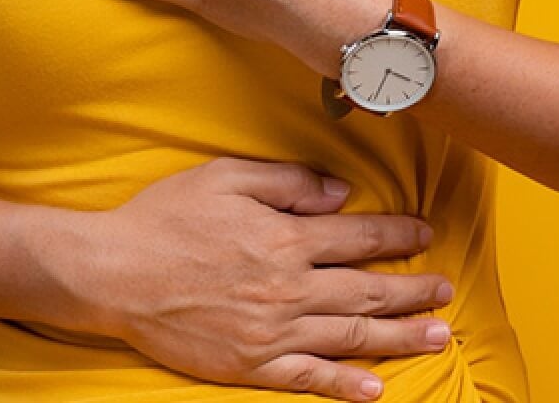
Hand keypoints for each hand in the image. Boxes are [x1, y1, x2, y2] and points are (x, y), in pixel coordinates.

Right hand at [79, 158, 453, 401]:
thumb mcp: (225, 177)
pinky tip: (376, 391)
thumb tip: (341, 194)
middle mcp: (288, 289)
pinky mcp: (250, 366)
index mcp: (284, 239)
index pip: (358, 238)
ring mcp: (271, 333)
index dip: (398, 236)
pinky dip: (345, 387)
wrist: (113, 274)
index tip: (425, 235)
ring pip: (350, 337)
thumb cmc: (165, 218)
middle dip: (412, 291)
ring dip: (399, 337)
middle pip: (366, 292)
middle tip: (445, 290)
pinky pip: (308, 380)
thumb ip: (288, 182)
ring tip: (437, 335)